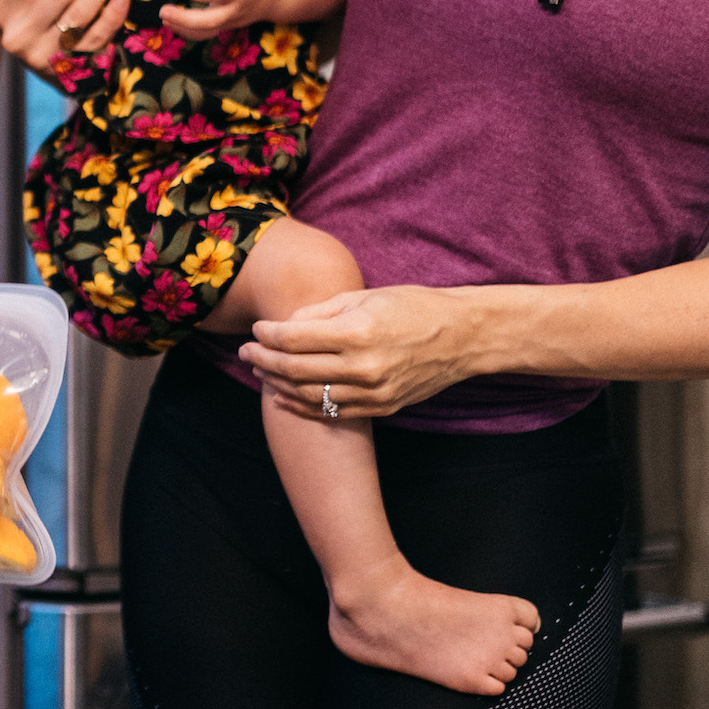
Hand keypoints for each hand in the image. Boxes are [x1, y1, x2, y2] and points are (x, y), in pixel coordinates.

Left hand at [238, 284, 489, 417]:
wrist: (463, 337)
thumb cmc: (413, 306)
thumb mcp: (366, 296)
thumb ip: (321, 312)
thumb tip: (284, 325)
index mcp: (358, 331)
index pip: (294, 339)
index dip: (267, 336)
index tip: (256, 330)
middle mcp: (364, 366)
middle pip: (294, 370)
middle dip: (262, 362)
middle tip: (246, 353)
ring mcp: (373, 391)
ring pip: (309, 396)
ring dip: (278, 386)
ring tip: (261, 373)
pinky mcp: (382, 407)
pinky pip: (332, 412)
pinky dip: (303, 407)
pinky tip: (285, 398)